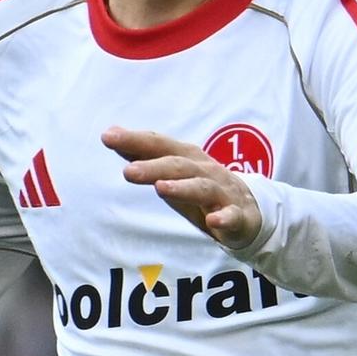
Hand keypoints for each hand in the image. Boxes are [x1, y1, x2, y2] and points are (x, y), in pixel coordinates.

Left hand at [102, 125, 261, 251]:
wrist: (249, 211)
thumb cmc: (202, 189)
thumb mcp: (171, 172)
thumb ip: (143, 154)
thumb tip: (111, 133)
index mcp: (187, 158)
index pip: (160, 145)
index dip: (135, 140)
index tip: (108, 137)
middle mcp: (205, 171)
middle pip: (178, 165)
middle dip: (154, 167)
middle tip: (128, 172)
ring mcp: (223, 193)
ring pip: (203, 188)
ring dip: (183, 187)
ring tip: (161, 189)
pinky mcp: (238, 216)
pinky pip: (232, 216)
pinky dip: (224, 218)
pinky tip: (213, 222)